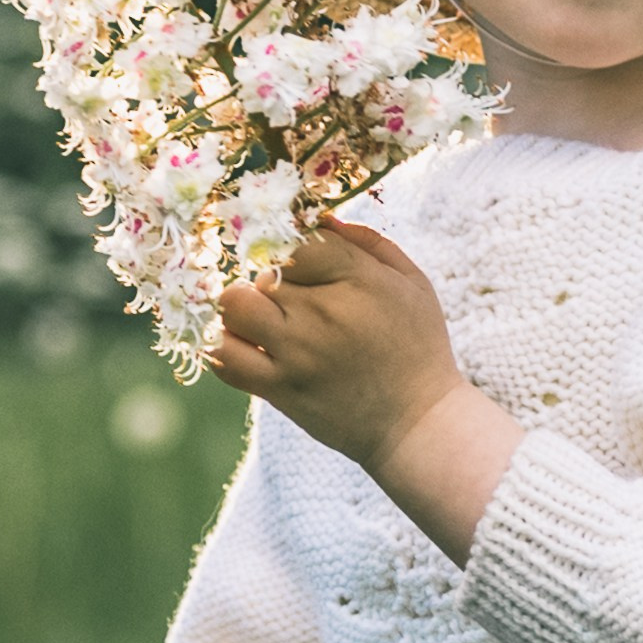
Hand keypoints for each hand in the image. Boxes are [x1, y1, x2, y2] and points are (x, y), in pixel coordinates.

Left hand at [209, 215, 465, 475]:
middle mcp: (322, 313)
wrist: (416, 423)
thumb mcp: (412, 282)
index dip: (294, 248)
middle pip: (262, 270)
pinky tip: (247, 345)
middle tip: (286, 293)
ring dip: (242, 306)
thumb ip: (369, 243)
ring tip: (263, 317)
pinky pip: (225, 357)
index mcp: (359, 280)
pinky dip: (226, 346)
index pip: (298, 240)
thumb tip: (321, 219)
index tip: (303, 265)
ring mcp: (296, 353)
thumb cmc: (418, 346)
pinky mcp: (279, 390)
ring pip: (233, 306)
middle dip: (270, 276)